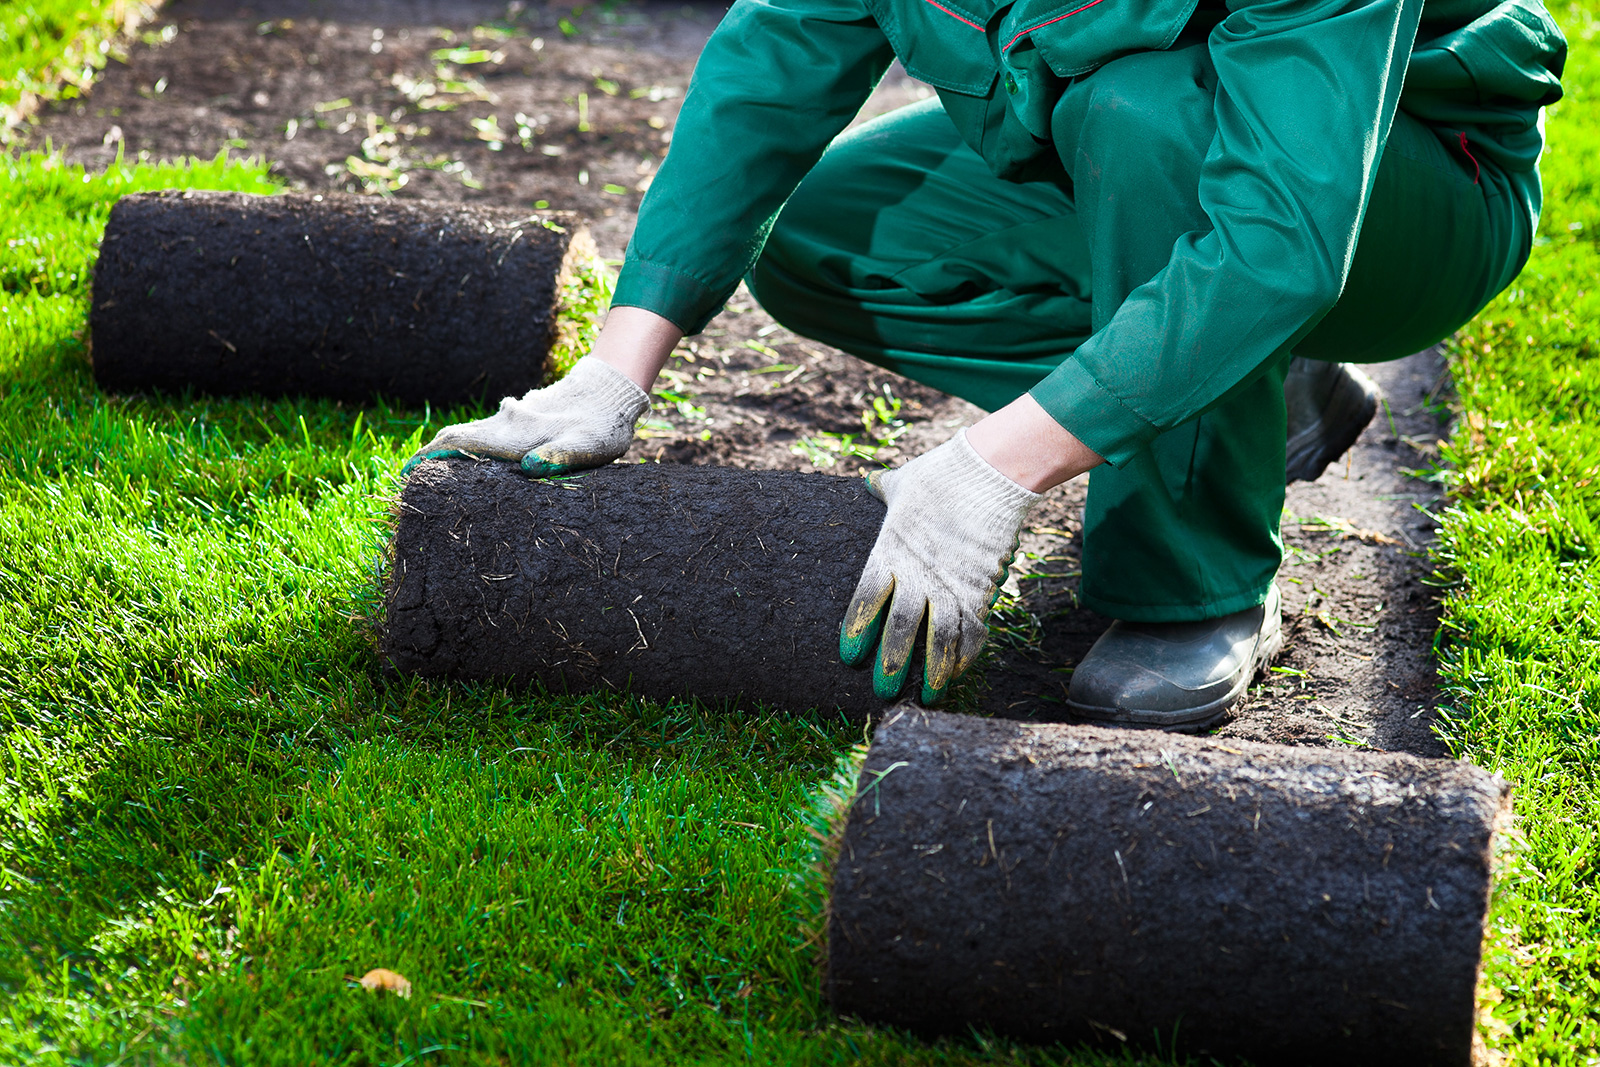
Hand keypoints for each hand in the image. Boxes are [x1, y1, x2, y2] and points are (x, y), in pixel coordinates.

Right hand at [404, 356, 650, 475]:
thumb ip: (559, 457)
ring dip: (449, 450)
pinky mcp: (521, 416)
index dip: (430, 457)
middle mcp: (507, 422)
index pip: (459, 442)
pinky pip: (486, 431)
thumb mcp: (586, 447)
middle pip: (456, 436)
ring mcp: (512, 416)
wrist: (611, 391)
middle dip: (431, 456)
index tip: (406, 473)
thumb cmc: (602, 425)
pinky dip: (470, 444)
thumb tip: (528, 468)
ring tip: (432, 474)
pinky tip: (471, 459)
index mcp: (515, 434)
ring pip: (470, 432)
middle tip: (411, 480)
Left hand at [840, 429, 1041, 703]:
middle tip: (882, 690)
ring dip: (932, 671)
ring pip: (939, 638)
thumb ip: (883, 491)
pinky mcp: (981, 587)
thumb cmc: (941, 473)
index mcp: (890, 551)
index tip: (849, 655)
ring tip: (926, 697)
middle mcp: (918, 574)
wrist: (990, 470)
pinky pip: (973, 629)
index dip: (857, 629)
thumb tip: (868, 482)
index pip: (867, 598)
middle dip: (891, 663)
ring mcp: (951, 583)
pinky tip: (958, 672)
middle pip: (900, 627)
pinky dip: (967, 654)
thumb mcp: (902, 482)